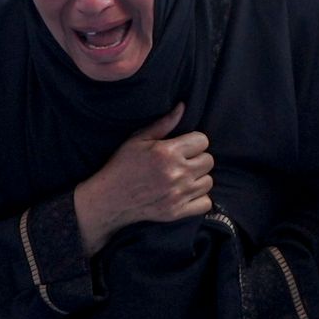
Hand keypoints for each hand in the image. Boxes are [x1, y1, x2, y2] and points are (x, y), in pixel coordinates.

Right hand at [73, 107, 213, 251]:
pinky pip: (205, 203)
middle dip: (197, 159)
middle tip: (183, 162)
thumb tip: (183, 107)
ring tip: (184, 178)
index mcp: (167, 152)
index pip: (202, 141)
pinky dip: (199, 198)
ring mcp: (178, 194)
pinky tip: (187, 193)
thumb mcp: (138, 139)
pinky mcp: (177, 212)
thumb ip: (163, 124)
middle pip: (208, 161)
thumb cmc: (122, 165)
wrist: (109, 199)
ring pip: (208, 182)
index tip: (183, 147)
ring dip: (199, 178)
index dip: (194, 142)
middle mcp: (176, 173)